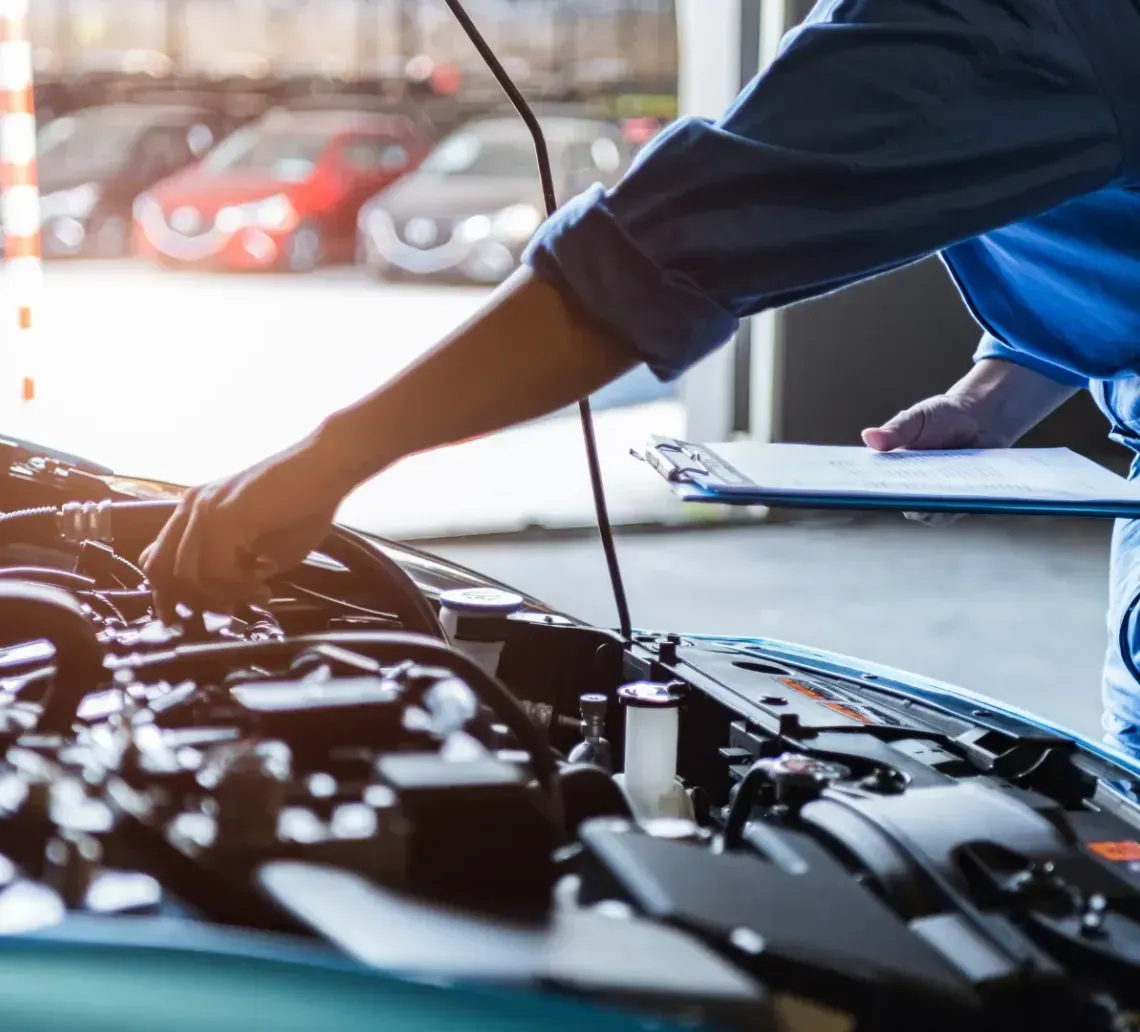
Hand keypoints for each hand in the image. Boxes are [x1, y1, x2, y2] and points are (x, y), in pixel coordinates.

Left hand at [141, 429, 356, 621]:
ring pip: (186, 576)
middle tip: (228, 610)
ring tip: (255, 593)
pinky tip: (263, 584)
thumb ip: (237, 567)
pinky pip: (216, 570)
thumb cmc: (305, 504)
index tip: (184, 618)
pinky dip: (239, 587)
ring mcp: (204, 510)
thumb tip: (225, 599)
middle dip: (192, 601)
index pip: (156, 559)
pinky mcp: (225, 516)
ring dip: (222, 595)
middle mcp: (190, 507)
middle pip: (159, 571)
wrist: (328, 468)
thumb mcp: (263, 544)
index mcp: (195, 510)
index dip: (165, 595)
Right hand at [861, 391, 1013, 527]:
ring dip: (930, 506)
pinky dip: (954, 505)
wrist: (980, 417)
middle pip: (899, 503)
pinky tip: (959, 494)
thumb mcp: (915, 419)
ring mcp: (935, 497)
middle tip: (907, 491)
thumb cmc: (942, 416)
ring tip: (933, 494)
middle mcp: (910, 488)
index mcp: (892, 469)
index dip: (869, 488)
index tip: (866, 487)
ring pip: (927, 512)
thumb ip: (894, 431)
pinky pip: (953, 511)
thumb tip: (868, 437)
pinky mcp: (958, 502)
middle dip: (901, 499)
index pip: (874, 484)